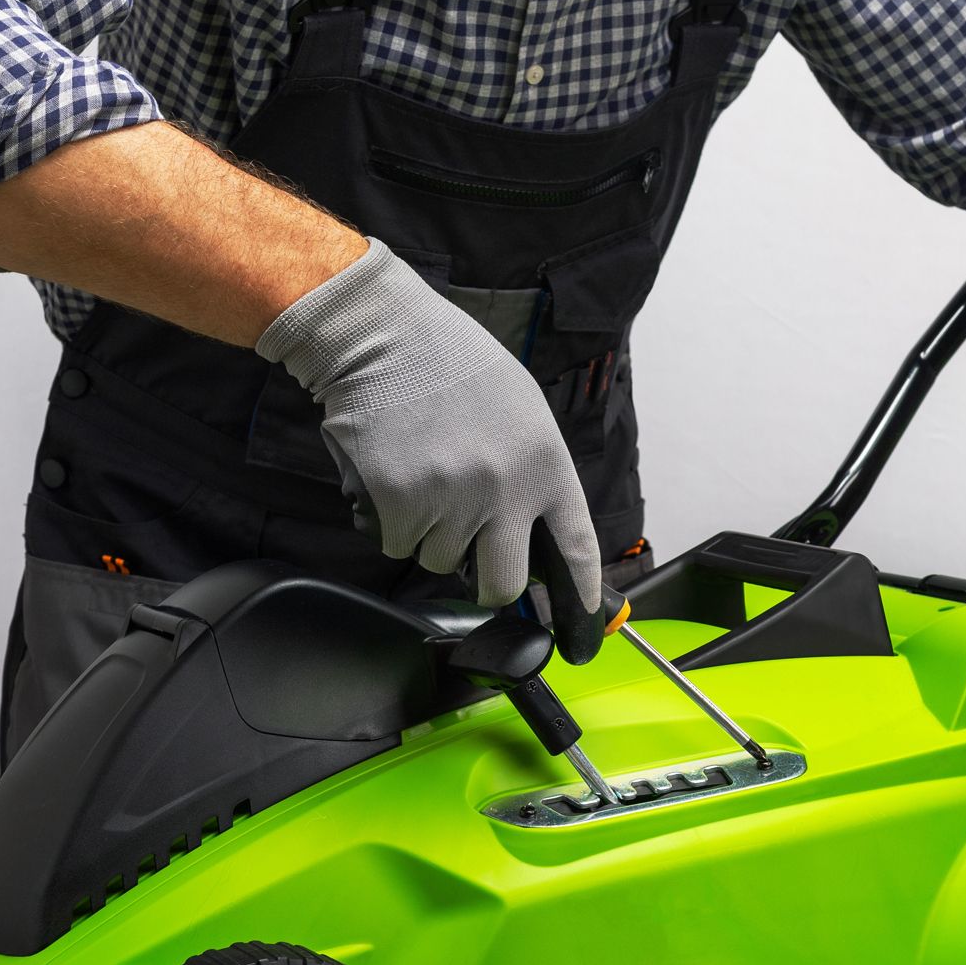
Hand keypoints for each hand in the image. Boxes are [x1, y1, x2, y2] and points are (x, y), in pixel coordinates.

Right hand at [258, 239, 602, 662]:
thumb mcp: (521, 410)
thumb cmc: (452, 365)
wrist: (384, 335)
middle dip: (489, 586)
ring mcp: (452, 501)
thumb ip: (533, 473)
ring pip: (441, 560)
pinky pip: (399, 543)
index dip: (580, 598)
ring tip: (424, 474)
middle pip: (503, 583)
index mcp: (546, 465)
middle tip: (475, 563)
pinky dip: (392, 521)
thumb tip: (532, 534)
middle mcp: (506, 491)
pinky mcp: (402, 506)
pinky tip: (396, 474)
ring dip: (430, 534)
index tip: (582, 629)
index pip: (575, 549)